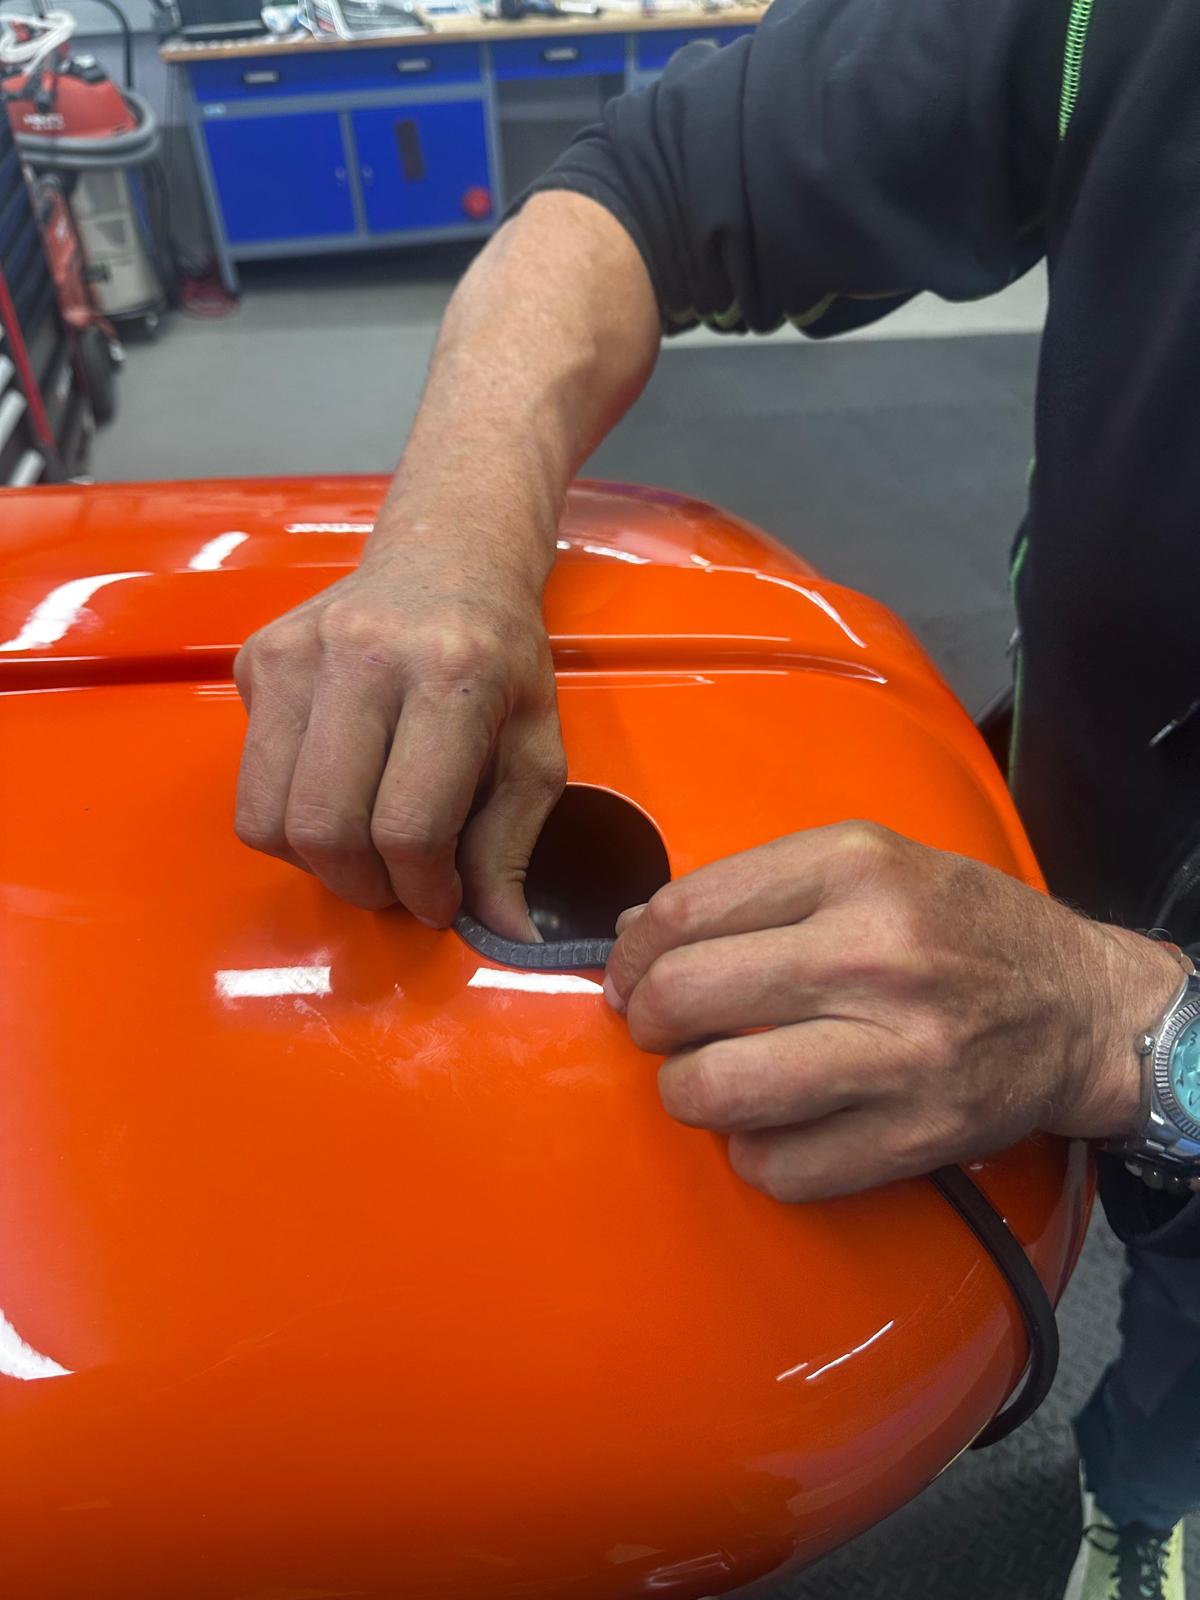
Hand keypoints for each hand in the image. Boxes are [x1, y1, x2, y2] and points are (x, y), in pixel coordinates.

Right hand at [233, 547, 564, 937]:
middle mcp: (365, 656)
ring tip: (364, 850)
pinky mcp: (257, 659)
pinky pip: (251, 780)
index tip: (439, 901)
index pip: (409, 824)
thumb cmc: (502, 654)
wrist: (450, 554)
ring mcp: (298, 653)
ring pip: (269, 816)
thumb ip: (514, 844)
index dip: (422, 889)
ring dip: (316, 863)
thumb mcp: (537, 747)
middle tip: (396, 886)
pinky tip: (338, 793)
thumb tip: (503, 934)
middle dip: (362, 886)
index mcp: (452, 675)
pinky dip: (289, 816)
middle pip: (326, 828)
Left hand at [604, 821, 1182, 1200]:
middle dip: (648, 1022)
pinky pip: (779, 1168)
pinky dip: (754, 1155)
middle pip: (684, 998)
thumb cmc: (958, 926)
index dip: (632, 954)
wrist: (1081, 1006)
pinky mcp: (917, 1135)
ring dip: (687, 1093)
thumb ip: (752, 888)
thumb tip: (635, 935)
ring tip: (709, 1079)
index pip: (683, 912)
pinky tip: (774, 1126)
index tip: (633, 976)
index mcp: (853, 866)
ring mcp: (899, 1051)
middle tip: (663, 1028)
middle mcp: (874, 953)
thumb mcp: (866, 864)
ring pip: (716, 1091)